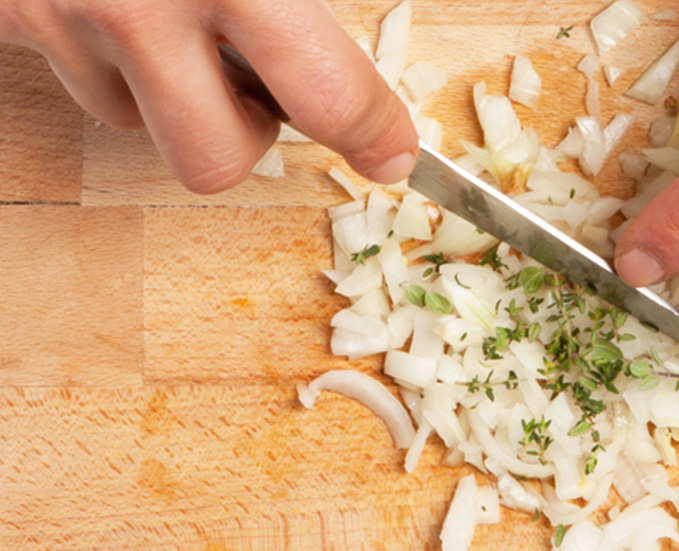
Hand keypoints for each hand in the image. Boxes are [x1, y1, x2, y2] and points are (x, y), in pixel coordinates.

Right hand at [0, 0, 417, 191]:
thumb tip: (337, 19)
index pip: (326, 93)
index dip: (372, 131)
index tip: (392, 151)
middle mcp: (138, 4)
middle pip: (215, 159)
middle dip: (250, 133)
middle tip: (263, 84)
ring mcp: (61, 12)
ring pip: (137, 121)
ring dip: (175, 90)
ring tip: (180, 16)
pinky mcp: (8, 13)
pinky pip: (76, 75)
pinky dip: (112, 57)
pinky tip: (125, 2)